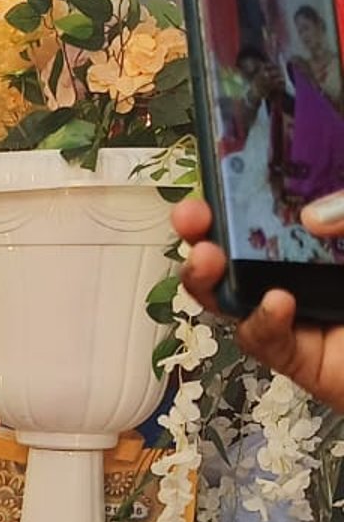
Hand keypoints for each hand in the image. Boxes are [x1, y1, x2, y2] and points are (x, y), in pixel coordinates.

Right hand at [175, 194, 343, 411]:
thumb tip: (313, 216)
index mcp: (339, 232)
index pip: (287, 195)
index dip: (248, 180)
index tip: (224, 163)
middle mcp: (317, 266)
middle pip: (245, 243)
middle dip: (208, 229)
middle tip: (192, 216)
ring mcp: (307, 312)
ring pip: (237, 292)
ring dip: (209, 276)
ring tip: (207, 259)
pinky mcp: (304, 357)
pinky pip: (263, 340)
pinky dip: (260, 322)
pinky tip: (275, 303)